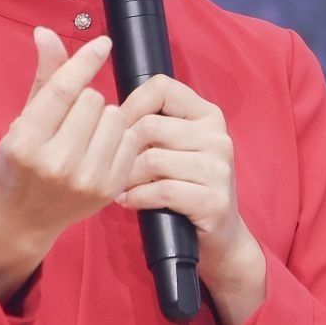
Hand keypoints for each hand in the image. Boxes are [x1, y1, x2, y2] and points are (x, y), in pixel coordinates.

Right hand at [0, 28, 162, 279]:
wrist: (21, 220)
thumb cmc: (18, 164)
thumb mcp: (22, 121)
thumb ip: (43, 78)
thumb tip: (46, 32)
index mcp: (27, 142)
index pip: (64, 90)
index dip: (85, 61)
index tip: (103, 43)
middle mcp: (57, 163)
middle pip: (94, 100)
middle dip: (85, 101)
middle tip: (69, 121)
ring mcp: (86, 179)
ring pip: (116, 117)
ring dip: (104, 118)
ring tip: (85, 135)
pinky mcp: (108, 189)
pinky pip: (130, 140)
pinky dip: (119, 137)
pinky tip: (100, 148)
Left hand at [108, 72, 251, 276]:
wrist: (219, 237)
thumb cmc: (185, 187)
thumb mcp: (175, 148)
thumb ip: (153, 126)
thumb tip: (107, 113)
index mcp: (207, 115)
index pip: (162, 88)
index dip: (131, 105)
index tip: (117, 128)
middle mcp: (217, 137)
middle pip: (149, 126)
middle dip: (122, 149)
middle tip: (112, 166)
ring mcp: (219, 169)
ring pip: (152, 160)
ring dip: (126, 177)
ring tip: (119, 186)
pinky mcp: (213, 200)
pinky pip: (162, 191)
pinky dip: (137, 197)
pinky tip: (128, 201)